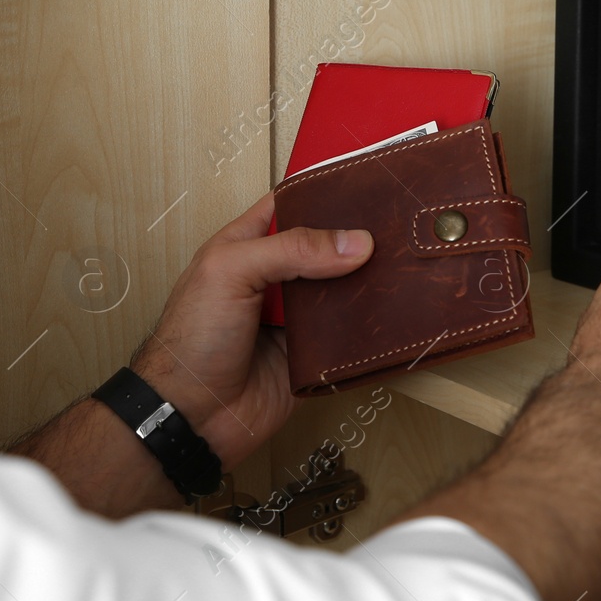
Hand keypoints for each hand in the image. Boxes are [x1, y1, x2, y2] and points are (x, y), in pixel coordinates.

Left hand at [130, 191, 373, 469]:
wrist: (193, 416)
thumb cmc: (191, 339)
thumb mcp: (230, 271)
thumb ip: (290, 249)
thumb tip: (354, 243)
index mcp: (247, 246)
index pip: (291, 206)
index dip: (323, 194)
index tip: (367, 184)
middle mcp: (275, 278)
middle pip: (326, 248)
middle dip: (357, 239)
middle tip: (400, 226)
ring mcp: (296, 317)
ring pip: (344, 290)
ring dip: (369, 282)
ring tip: (409, 262)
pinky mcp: (314, 354)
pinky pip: (350, 335)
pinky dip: (371, 326)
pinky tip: (399, 311)